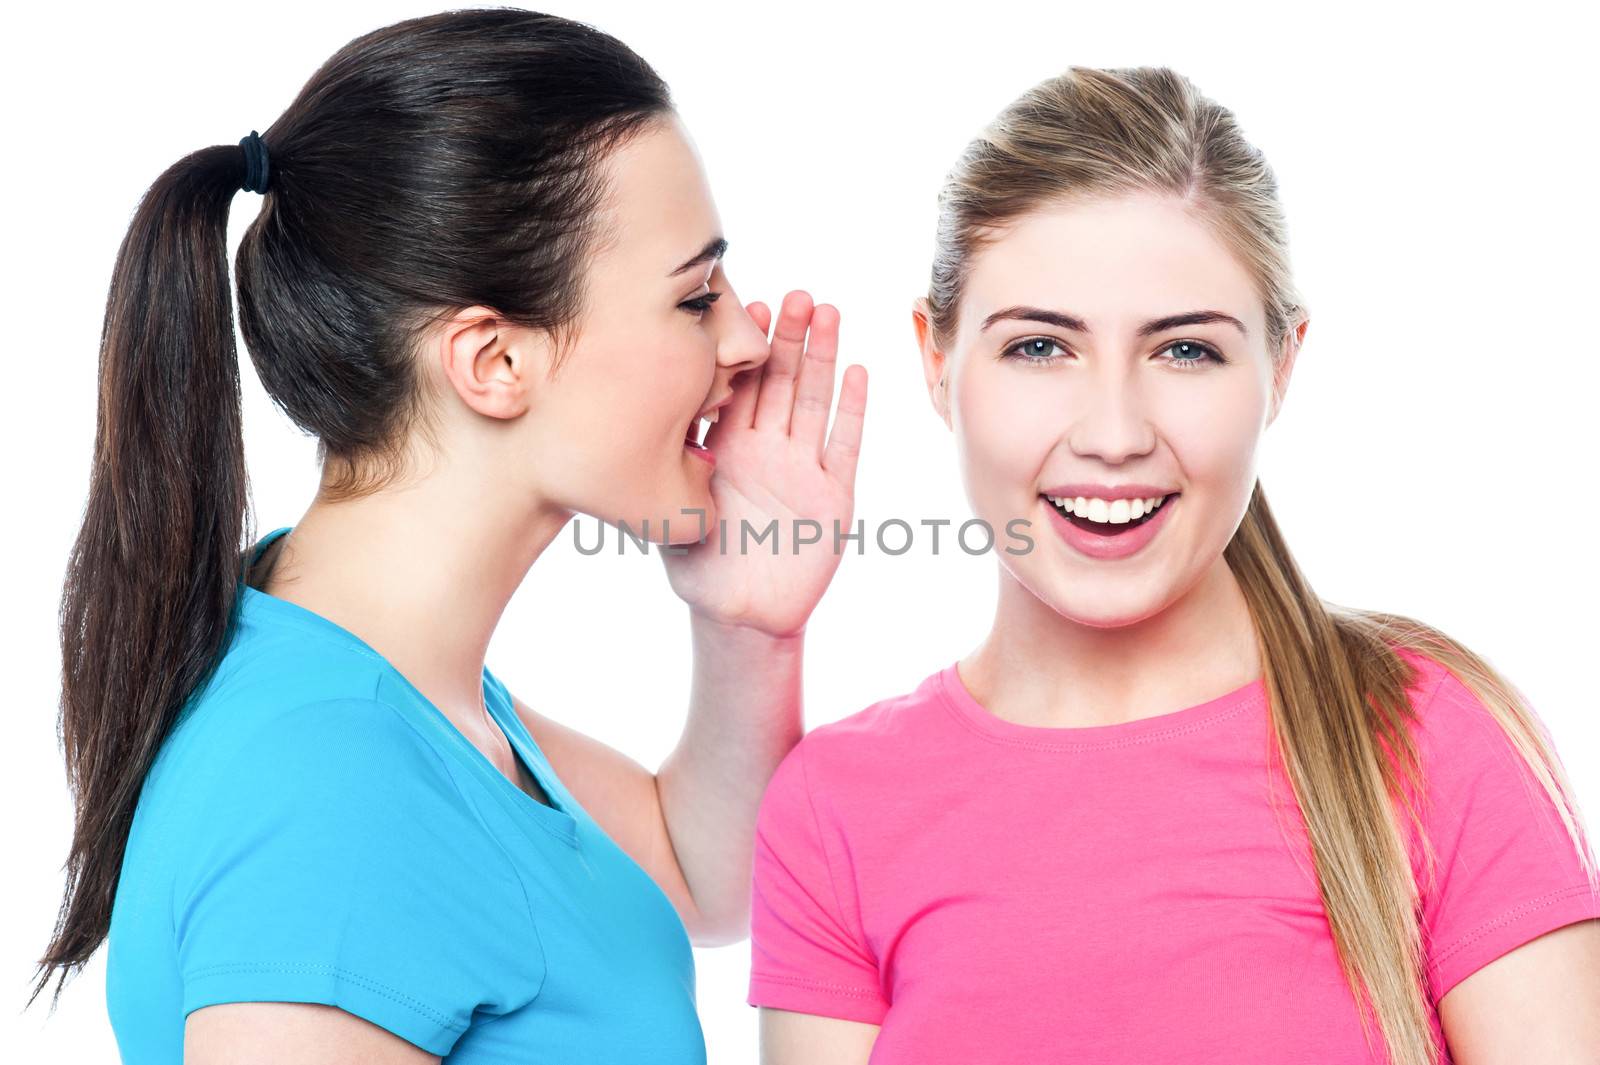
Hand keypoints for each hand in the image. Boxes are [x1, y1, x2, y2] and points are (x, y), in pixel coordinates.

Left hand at [661, 291, 866, 637]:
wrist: (742, 617)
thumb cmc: (702, 570)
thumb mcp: (674, 518)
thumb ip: (670, 475)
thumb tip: (653, 424)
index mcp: (726, 449)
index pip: (737, 387)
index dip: (744, 350)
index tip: (747, 309)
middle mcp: (766, 449)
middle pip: (779, 382)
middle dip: (786, 338)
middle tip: (794, 294)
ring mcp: (802, 467)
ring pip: (812, 401)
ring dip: (821, 358)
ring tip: (827, 312)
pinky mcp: (833, 494)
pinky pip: (843, 444)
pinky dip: (850, 409)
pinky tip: (856, 370)